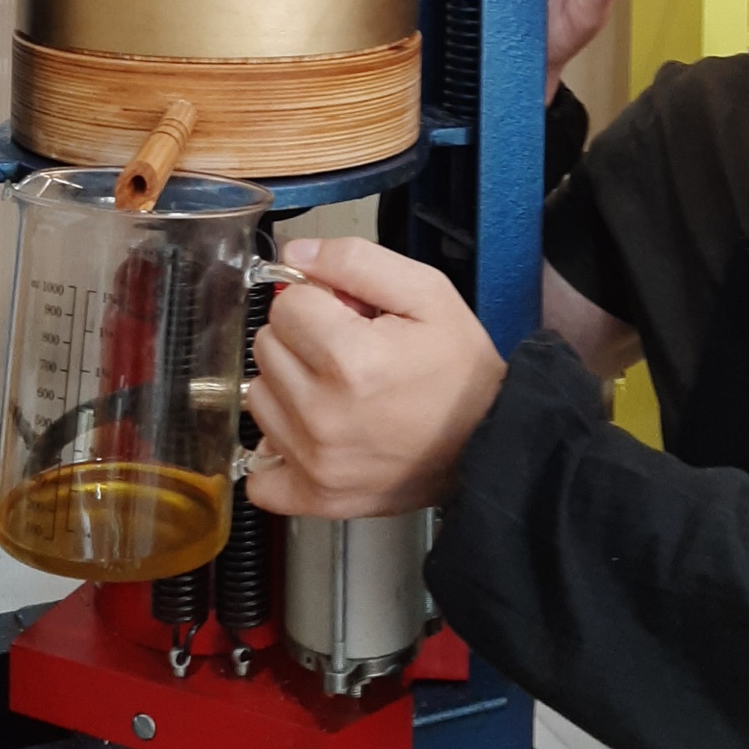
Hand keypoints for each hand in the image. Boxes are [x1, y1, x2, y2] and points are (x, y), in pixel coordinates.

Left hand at [244, 238, 506, 517]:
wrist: (490, 442)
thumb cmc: (461, 370)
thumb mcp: (428, 294)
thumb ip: (356, 261)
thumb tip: (294, 253)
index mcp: (351, 359)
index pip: (287, 304)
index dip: (321, 301)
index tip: (352, 317)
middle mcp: (323, 414)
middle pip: (267, 346)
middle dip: (303, 338)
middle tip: (350, 351)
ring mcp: (314, 461)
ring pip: (258, 397)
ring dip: (289, 387)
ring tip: (338, 391)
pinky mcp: (314, 495)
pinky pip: (259, 474)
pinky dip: (277, 451)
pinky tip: (311, 434)